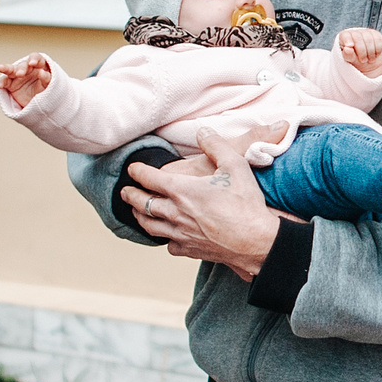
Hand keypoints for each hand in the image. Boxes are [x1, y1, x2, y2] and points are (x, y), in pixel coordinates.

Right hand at [0, 54, 52, 104]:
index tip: (32, 63)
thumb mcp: (49, 85)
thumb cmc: (47, 90)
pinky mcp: (10, 84)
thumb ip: (47, 78)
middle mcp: (27, 69)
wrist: (40, 102)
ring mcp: (17, 75)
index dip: (34, 59)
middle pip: (23, 65)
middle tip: (20, 74)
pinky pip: (4, 82)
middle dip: (21, 69)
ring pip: (10, 70)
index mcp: (39, 65)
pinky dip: (1, 83)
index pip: (36, 58)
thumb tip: (41, 72)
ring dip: (5, 68)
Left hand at [125, 128, 281, 277]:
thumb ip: (215, 145)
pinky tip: (168, 236)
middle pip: (142, 203)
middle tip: (125, 191)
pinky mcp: (190, 250)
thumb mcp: (235, 165)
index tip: (132, 168)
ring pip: (150, 226)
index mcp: (182, 190)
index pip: (149, 178)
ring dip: (139, 216)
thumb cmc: (246, 204)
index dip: (137, 171)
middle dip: (131, 195)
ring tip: (136, 212)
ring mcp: (180, 234)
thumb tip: (203, 131)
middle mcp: (175, 213)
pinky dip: (164, 239)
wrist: (256, 241)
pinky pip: (169, 245)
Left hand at [335, 29, 381, 74]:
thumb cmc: (356, 60)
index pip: (345, 35)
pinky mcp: (376, 35)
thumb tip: (347, 49)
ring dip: (370, 53)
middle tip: (363, 61)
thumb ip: (348, 55)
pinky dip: (377, 50)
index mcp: (345, 37)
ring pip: (369, 39)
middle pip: (358, 38)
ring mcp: (366, 32)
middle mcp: (355, 32)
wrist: (369, 61)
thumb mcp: (351, 60)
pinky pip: (378, 40)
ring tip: (369, 60)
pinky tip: (375, 55)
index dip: (347, 39)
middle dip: (361, 51)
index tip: (350, 46)